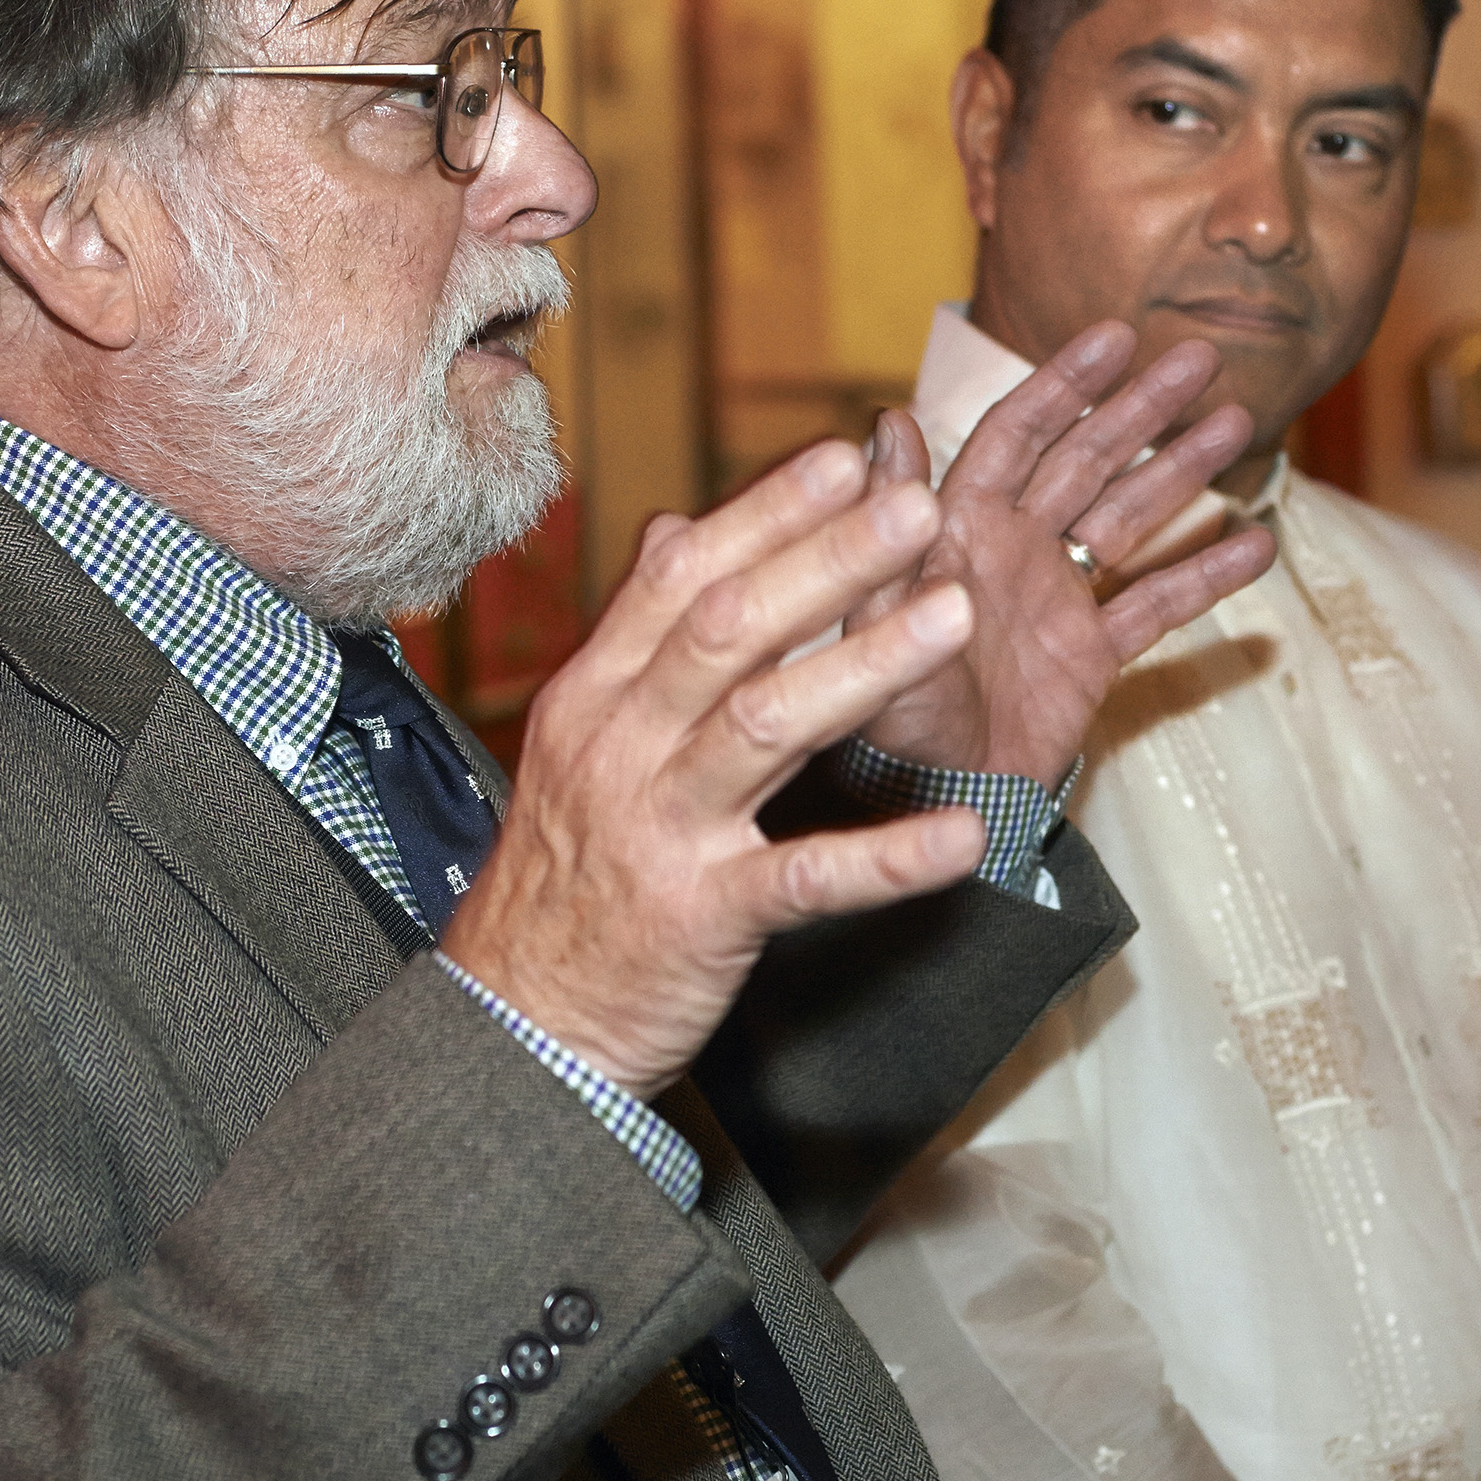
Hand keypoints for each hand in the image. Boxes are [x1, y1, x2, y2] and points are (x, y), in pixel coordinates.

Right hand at [440, 441, 989, 1099]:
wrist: (516, 1020)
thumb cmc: (567, 873)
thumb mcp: (580, 740)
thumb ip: (636, 637)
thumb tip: (674, 526)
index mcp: (594, 696)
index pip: (680, 579)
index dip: (766, 515)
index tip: (845, 459)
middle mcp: (619, 747)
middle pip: (727, 629)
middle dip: (828, 560)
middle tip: (919, 508)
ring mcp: (659, 830)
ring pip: (764, 725)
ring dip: (866, 664)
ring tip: (954, 616)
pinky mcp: (701, 916)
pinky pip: (805, 877)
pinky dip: (888, 857)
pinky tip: (964, 835)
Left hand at [848, 321, 1279, 789]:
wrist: (938, 811)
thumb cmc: (889, 722)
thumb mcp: (879, 618)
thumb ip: (888, 526)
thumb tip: (886, 422)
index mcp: (958, 531)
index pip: (1015, 436)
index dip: (1064, 384)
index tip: (1118, 336)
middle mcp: (1009, 551)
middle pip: (1084, 461)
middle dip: (1140, 409)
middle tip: (1202, 357)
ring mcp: (1054, 600)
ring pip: (1128, 518)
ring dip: (1181, 471)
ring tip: (1239, 421)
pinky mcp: (1090, 657)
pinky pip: (1155, 607)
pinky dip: (1204, 576)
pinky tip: (1257, 544)